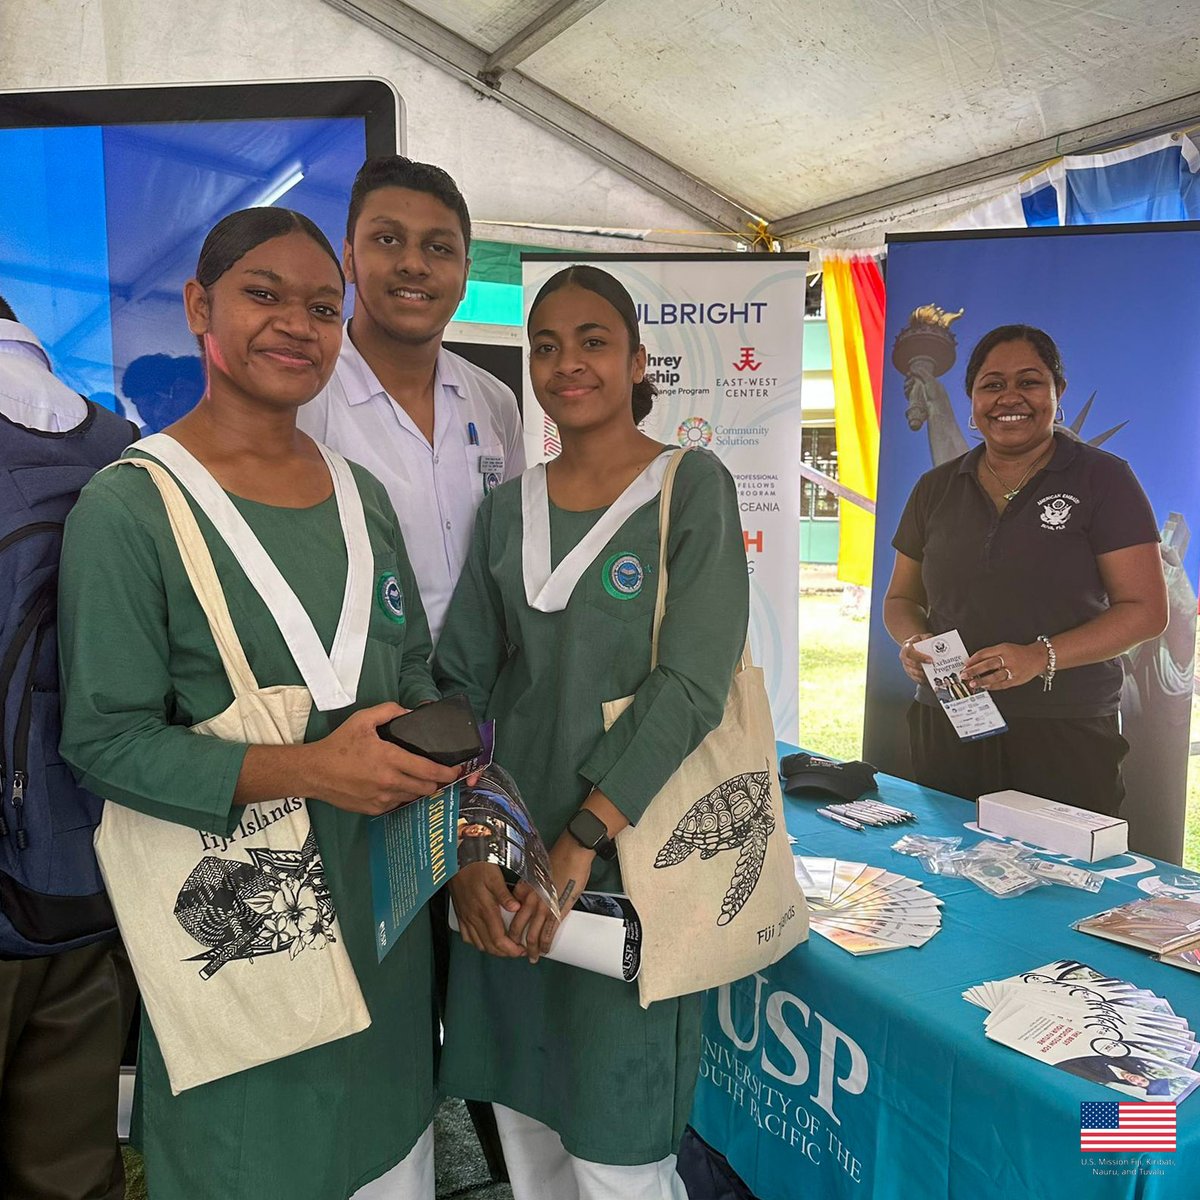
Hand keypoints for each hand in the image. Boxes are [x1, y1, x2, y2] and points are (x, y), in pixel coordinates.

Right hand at [305, 703, 462, 814]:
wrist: (314, 772)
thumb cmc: (338, 745)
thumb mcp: (362, 719)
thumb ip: (389, 711)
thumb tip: (409, 712)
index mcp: (389, 759)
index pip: (428, 770)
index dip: (447, 772)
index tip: (456, 770)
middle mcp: (389, 782)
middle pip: (426, 788)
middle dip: (435, 781)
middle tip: (435, 772)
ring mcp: (381, 799)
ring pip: (413, 797)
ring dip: (417, 788)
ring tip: (414, 777)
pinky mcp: (373, 809)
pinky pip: (396, 804)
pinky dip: (400, 795)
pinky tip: (393, 784)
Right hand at [447, 862, 523, 956]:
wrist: (456, 860)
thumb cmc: (476, 866)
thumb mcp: (494, 876)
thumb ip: (504, 894)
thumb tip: (516, 908)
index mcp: (484, 908)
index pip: (498, 938)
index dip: (510, 949)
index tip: (521, 950)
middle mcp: (473, 916)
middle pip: (489, 945)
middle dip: (504, 953)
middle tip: (517, 952)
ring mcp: (465, 917)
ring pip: (478, 943)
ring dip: (492, 950)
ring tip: (505, 948)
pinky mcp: (460, 915)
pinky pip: (467, 937)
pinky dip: (478, 943)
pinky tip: (485, 940)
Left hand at [509, 835, 594, 963]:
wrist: (572, 853)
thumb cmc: (558, 858)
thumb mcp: (537, 872)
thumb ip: (532, 885)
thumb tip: (533, 894)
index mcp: (522, 889)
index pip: (511, 913)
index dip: (509, 926)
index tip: (511, 934)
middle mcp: (529, 900)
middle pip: (516, 928)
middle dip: (515, 944)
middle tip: (517, 952)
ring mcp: (542, 907)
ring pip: (531, 935)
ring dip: (531, 949)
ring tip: (532, 957)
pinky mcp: (557, 911)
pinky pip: (548, 933)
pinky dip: (545, 945)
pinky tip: (544, 950)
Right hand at [898, 632, 933, 683]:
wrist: (915, 646)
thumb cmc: (921, 642)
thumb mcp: (924, 636)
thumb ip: (928, 637)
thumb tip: (933, 641)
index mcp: (907, 646)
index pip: (910, 652)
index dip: (920, 657)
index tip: (930, 660)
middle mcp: (904, 656)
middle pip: (908, 663)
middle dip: (920, 667)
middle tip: (930, 668)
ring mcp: (905, 665)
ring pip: (910, 672)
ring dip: (920, 674)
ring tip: (929, 675)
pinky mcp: (908, 671)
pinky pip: (913, 677)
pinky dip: (919, 679)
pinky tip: (926, 679)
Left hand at [962, 642, 1047, 690]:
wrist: (1038, 657)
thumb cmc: (1018, 653)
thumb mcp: (1004, 648)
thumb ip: (990, 654)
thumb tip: (973, 662)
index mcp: (1003, 649)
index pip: (984, 653)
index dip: (972, 660)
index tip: (965, 665)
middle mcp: (1008, 659)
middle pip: (988, 664)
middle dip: (974, 670)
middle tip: (964, 675)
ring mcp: (1013, 670)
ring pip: (995, 676)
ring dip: (982, 680)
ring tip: (973, 683)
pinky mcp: (1016, 679)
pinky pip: (1003, 684)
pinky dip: (993, 686)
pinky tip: (985, 687)